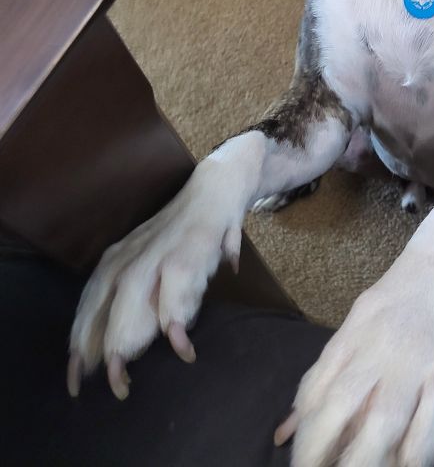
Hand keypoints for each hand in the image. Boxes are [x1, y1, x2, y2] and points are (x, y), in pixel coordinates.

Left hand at [67, 158, 244, 399]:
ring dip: (125, 337)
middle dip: (99, 347)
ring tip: (126, 376)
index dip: (81, 344)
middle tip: (107, 385)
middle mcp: (130, 255)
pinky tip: (180, 346)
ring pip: (130, 296)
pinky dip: (174, 317)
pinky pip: (175, 287)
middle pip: (102, 304)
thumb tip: (125, 351)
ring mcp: (157, 251)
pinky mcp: (187, 249)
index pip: (89, 305)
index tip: (75, 380)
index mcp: (116, 260)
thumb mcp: (152, 266)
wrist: (215, 189)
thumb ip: (140, 302)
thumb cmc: (183, 236)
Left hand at [276, 266, 433, 466]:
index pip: (316, 390)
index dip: (306, 434)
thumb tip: (283, 434)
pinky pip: (430, 424)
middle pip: (342, 404)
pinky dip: (414, 456)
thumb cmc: (389, 310)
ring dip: (364, 459)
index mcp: (348, 340)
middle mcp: (376, 352)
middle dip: (323, 449)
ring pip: (384, 419)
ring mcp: (414, 366)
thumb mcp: (348, 333)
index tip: (299, 464)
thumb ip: (319, 382)